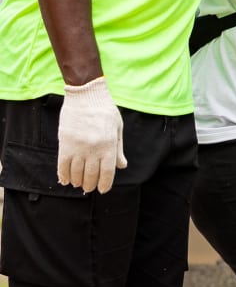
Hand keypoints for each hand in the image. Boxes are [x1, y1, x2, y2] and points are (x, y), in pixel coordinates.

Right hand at [58, 76, 126, 193]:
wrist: (86, 96)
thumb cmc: (105, 111)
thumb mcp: (117, 128)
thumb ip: (118, 149)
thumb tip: (122, 166)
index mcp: (109, 145)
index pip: (107, 172)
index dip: (105, 184)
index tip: (103, 190)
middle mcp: (94, 149)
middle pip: (91, 175)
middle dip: (90, 184)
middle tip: (90, 187)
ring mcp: (78, 147)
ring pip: (76, 173)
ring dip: (77, 181)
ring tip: (79, 183)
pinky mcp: (65, 144)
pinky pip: (63, 165)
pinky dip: (63, 175)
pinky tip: (65, 180)